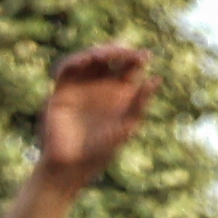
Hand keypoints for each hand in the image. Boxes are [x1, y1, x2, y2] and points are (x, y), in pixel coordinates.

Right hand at [25, 39, 152, 190]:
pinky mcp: (61, 92)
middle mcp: (100, 88)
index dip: (136, 58)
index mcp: (119, 94)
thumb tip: (156, 79)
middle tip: (124, 51)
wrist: (69, 167)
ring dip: (97, 52)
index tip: (144, 57)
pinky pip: (66, 70)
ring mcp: (80, 88)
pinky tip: (85, 60)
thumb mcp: (126, 127)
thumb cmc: (100, 152)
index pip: (130, 68)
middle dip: (117, 50)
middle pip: (109, 58)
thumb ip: (139, 104)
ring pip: (88, 59)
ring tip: (104, 54)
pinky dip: (74, 61)